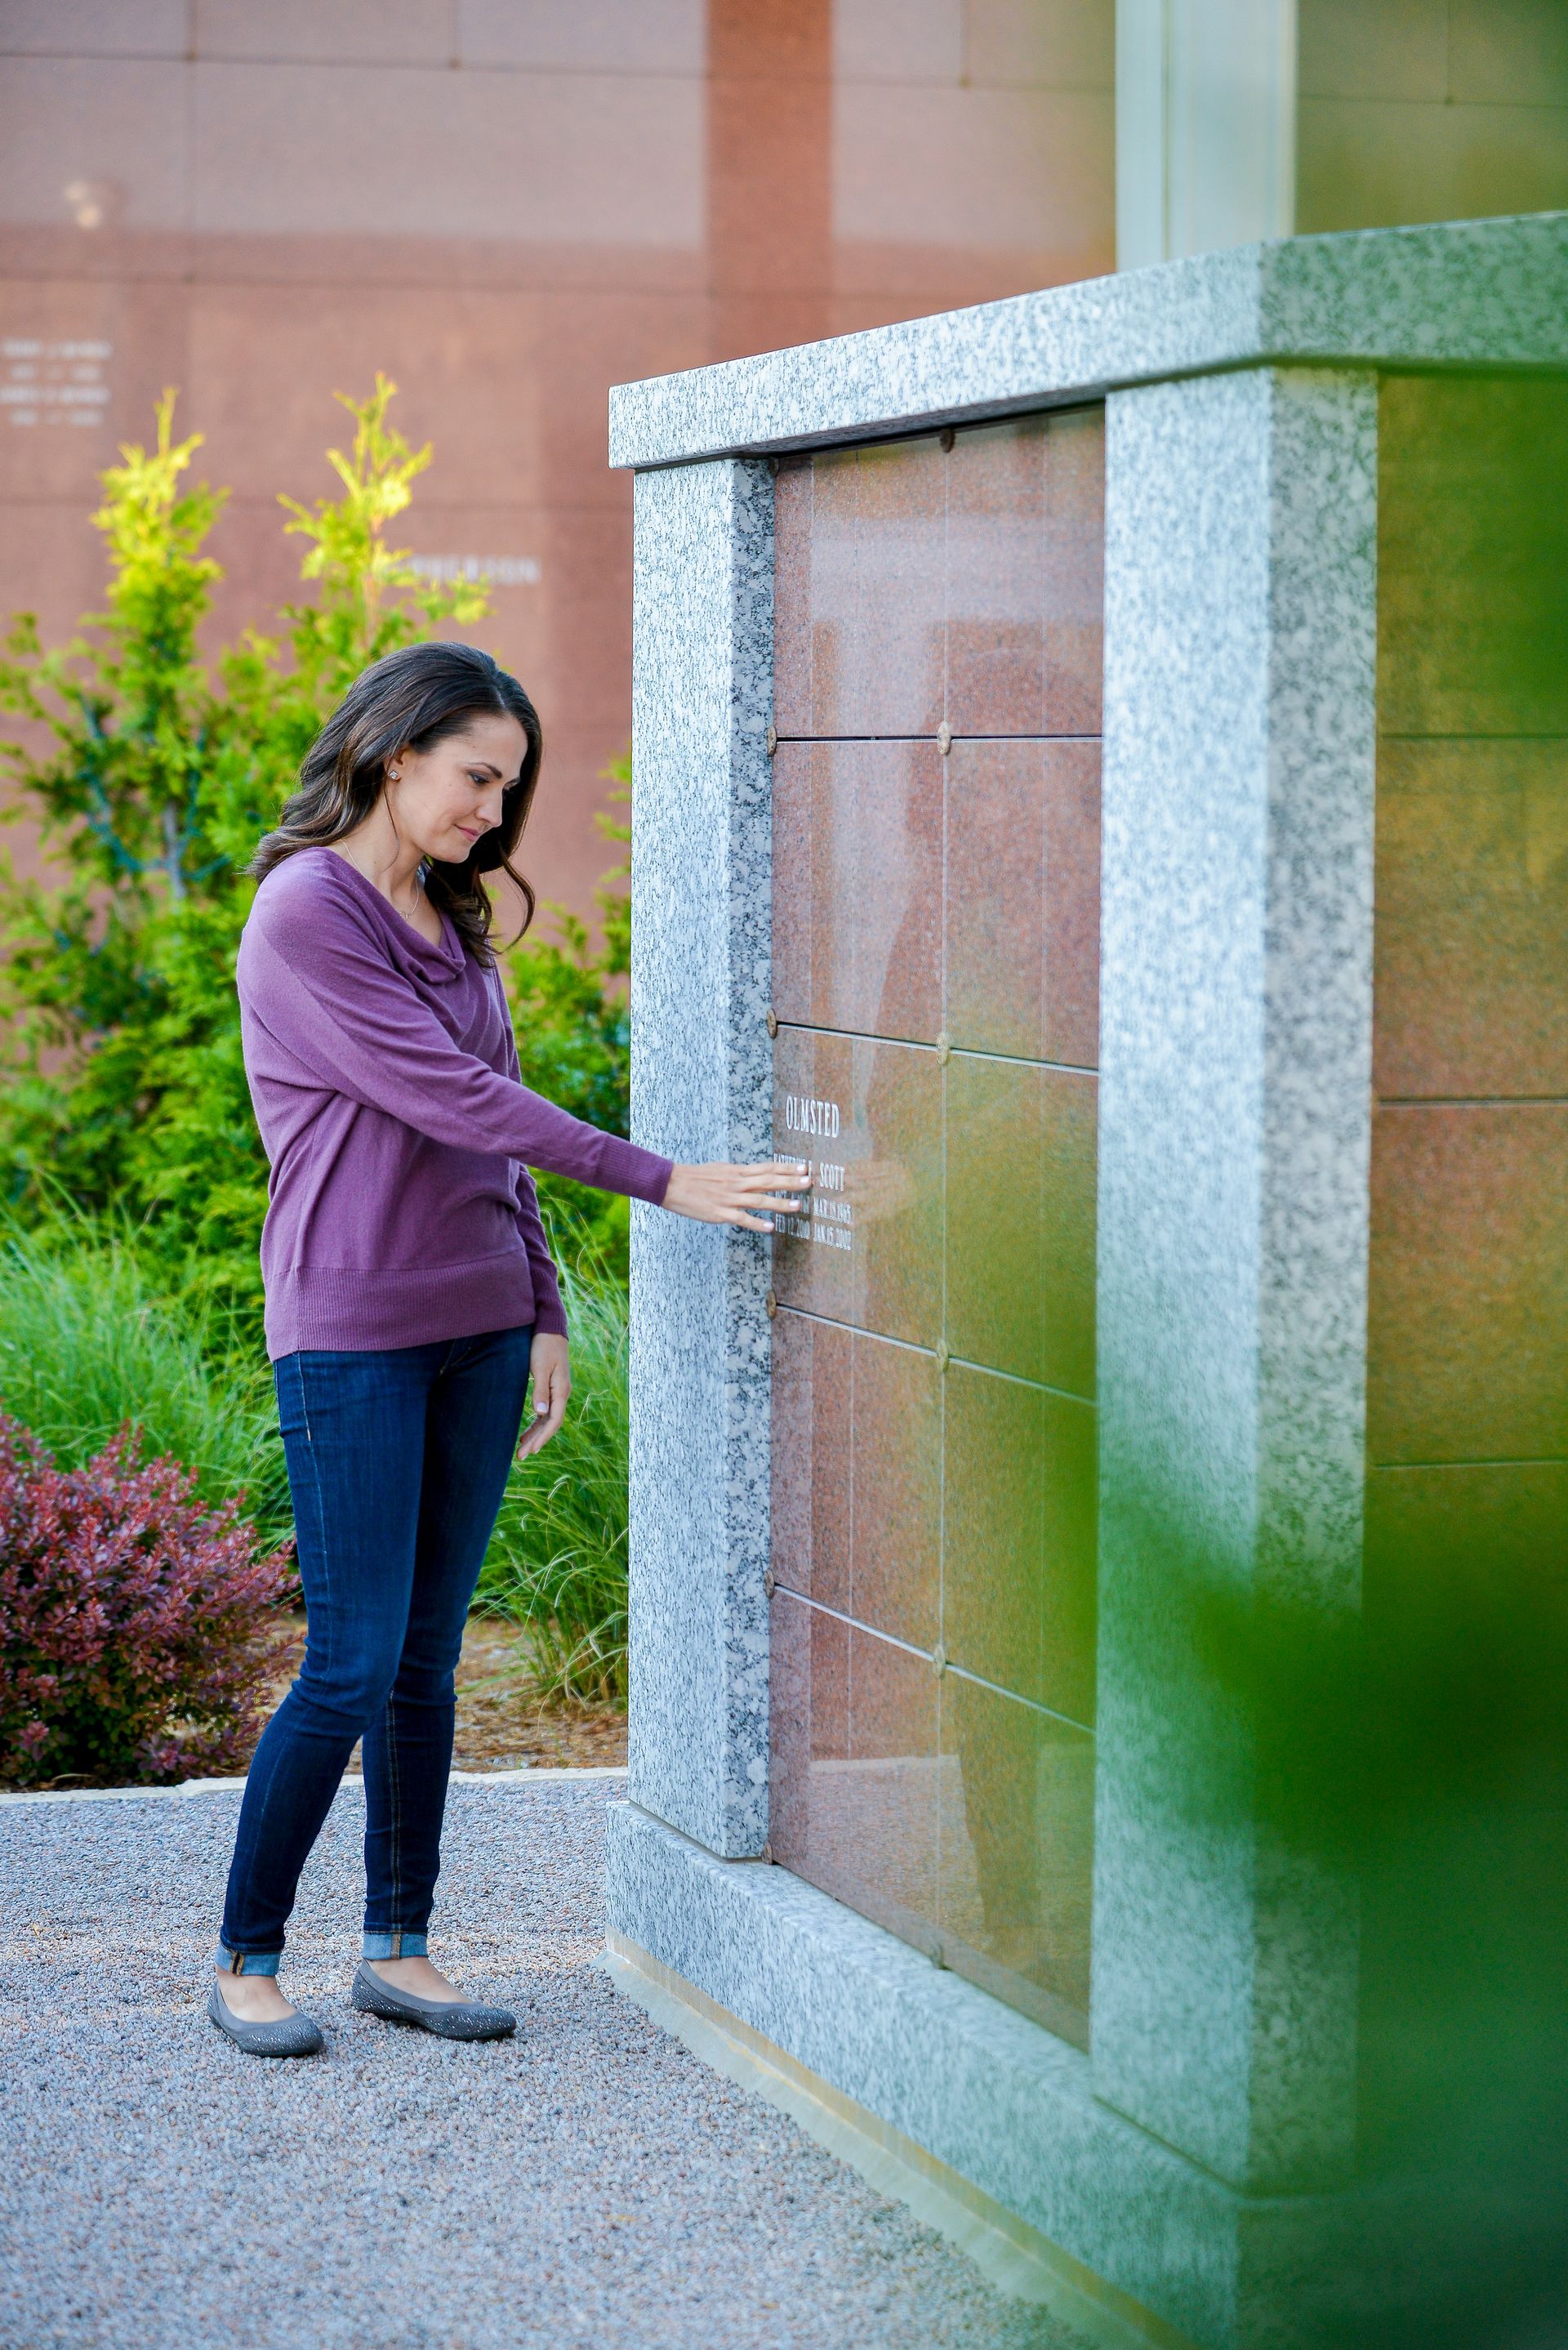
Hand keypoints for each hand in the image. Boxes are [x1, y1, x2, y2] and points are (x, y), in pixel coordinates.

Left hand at [517, 1331, 570, 1459]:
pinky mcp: (550, 1388)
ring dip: (535, 1434)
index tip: (529, 1450)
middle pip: (550, 1424)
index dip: (542, 1437)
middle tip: (520, 1456)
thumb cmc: (544, 1346)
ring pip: (547, 1419)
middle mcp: (561, 1394)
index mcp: (561, 1391)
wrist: (550, 1329)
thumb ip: (540, 1390)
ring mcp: (557, 1391)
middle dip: (536, 1441)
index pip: (553, 1421)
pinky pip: (544, 1411)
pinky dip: (535, 1423)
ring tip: (521, 1448)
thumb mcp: (540, 1367)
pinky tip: (526, 1431)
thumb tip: (540, 1413)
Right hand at [660, 1160, 811, 1232]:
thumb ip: (739, 1174)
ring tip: (797, 1206)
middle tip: (809, 1182)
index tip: (804, 1167)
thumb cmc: (695, 1177)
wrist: (671, 1184)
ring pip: (759, 1200)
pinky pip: (742, 1219)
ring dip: (779, 1203)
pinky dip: (757, 1223)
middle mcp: (737, 1183)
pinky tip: (770, 1228)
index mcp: (737, 1172)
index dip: (786, 1168)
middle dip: (790, 1182)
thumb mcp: (721, 1169)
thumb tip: (754, 1174)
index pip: (767, 1168)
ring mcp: (729, 1198)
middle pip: (768, 1181)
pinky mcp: (720, 1213)